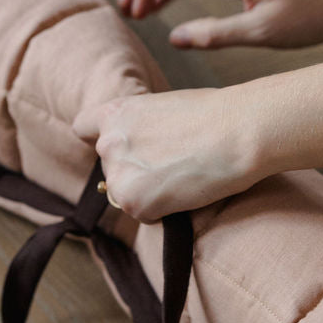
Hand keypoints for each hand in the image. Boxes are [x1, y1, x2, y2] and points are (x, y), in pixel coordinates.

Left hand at [74, 88, 260, 221]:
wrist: (239, 131)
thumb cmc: (216, 115)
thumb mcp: (164, 107)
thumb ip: (142, 126)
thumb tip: (145, 147)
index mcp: (116, 113)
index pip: (83, 128)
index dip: (101, 139)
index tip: (120, 148)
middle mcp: (109, 142)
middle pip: (110, 168)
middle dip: (134, 171)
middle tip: (171, 166)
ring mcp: (119, 173)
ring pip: (125, 194)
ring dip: (148, 193)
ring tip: (183, 176)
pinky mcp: (134, 202)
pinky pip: (144, 215)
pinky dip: (163, 211)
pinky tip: (186, 191)